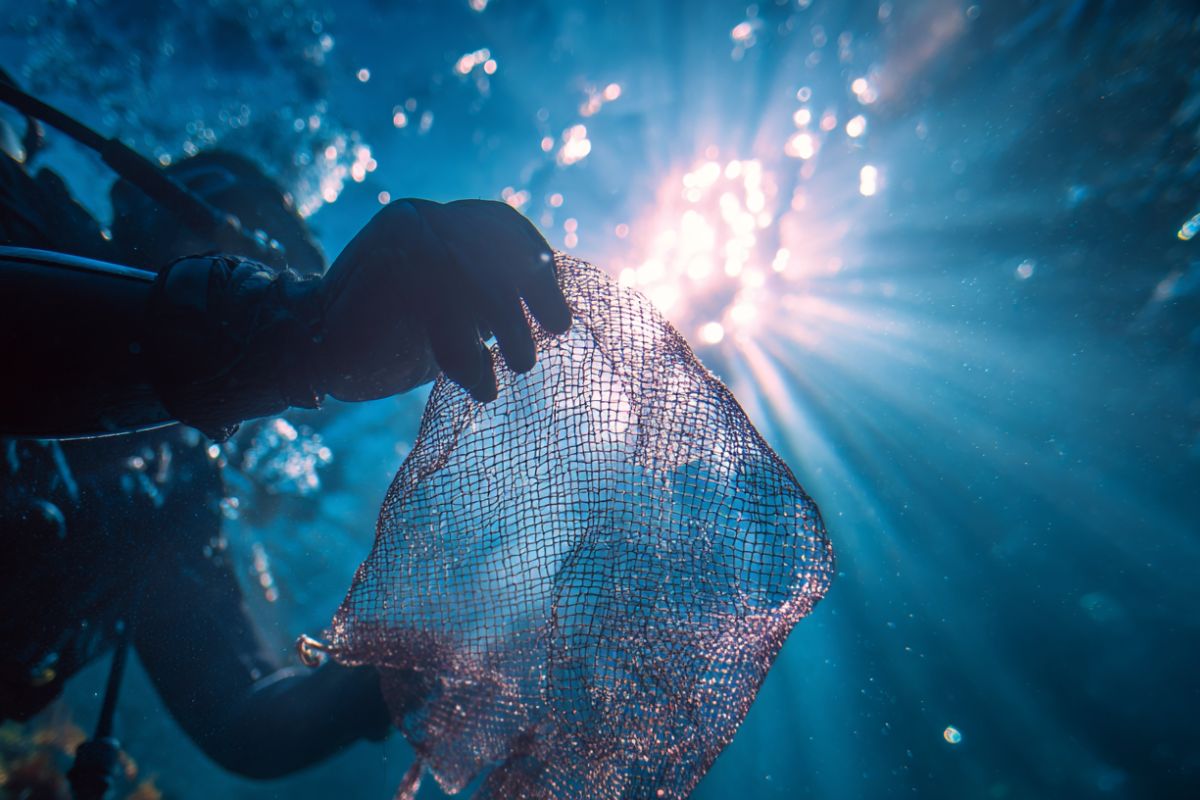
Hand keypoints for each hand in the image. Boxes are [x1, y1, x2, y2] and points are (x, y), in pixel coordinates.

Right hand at [315, 199, 570, 402]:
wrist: (303, 349)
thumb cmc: (386, 336)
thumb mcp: (450, 307)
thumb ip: (486, 295)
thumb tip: (549, 306)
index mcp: (430, 219)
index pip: (499, 224)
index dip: (535, 259)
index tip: (556, 304)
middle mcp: (418, 222)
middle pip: (498, 248)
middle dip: (537, 292)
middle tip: (558, 330)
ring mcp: (400, 248)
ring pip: (481, 282)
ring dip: (512, 329)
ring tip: (522, 366)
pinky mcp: (387, 284)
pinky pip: (449, 320)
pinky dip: (471, 359)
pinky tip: (481, 387)